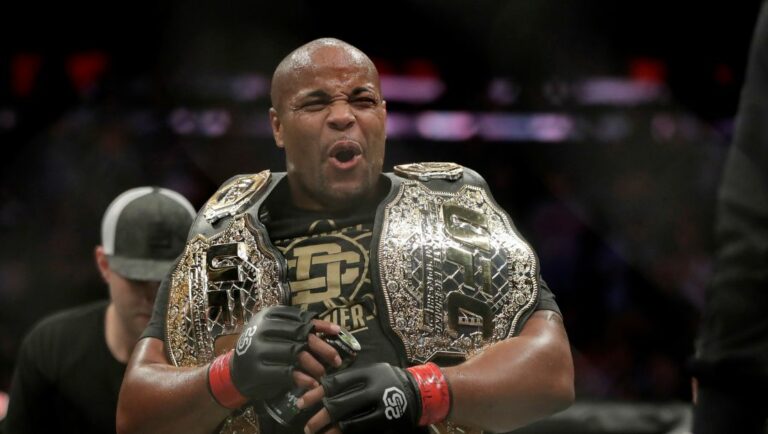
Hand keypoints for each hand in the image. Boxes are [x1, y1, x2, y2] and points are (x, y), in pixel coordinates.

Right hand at [208, 306, 341, 407]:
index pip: (300, 318)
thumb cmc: (263, 350)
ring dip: (314, 365)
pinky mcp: (257, 369)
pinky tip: (312, 383)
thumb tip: (332, 330)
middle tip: (337, 360)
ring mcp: (258, 349)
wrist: (235, 372)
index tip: (338, 332)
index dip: (321, 325)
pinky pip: (286, 372)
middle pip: (300, 335)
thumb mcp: (276, 333)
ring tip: (324, 373)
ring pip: (295, 353)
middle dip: (323, 347)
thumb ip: (297, 329)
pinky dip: (302, 378)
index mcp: (268, 315)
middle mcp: (261, 328)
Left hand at [301, 362, 450, 433]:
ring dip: (329, 431)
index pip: (335, 383)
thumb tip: (322, 390)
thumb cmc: (388, 380)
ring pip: (347, 422)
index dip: (315, 393)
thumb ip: (350, 379)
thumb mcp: (371, 371)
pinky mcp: (385, 421)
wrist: (419, 392)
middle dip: (319, 417)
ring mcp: (379, 406)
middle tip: (308, 426)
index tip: (302, 402)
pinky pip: (360, 430)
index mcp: (366, 373)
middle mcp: (371, 388)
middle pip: (338, 404)